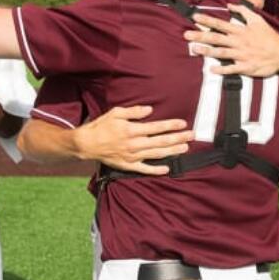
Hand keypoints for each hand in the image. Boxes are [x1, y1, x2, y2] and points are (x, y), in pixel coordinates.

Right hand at [74, 106, 193, 174]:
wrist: (87, 144)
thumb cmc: (101, 126)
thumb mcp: (116, 113)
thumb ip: (133, 111)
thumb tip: (149, 110)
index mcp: (132, 130)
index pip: (157, 128)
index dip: (171, 126)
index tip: (183, 124)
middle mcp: (134, 144)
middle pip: (161, 141)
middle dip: (178, 138)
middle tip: (191, 136)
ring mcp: (132, 156)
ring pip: (156, 154)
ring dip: (172, 151)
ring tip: (185, 149)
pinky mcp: (128, 165)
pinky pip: (144, 169)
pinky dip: (156, 170)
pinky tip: (167, 168)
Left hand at [184, 5, 278, 77]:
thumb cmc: (269, 36)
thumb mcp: (257, 19)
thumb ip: (243, 11)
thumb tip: (229, 5)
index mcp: (240, 30)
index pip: (220, 24)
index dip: (206, 21)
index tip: (194, 17)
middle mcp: (238, 42)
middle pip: (216, 38)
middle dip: (200, 36)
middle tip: (186, 35)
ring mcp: (241, 55)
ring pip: (221, 53)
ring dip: (207, 51)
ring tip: (194, 49)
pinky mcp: (245, 67)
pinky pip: (231, 68)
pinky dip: (222, 69)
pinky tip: (211, 69)